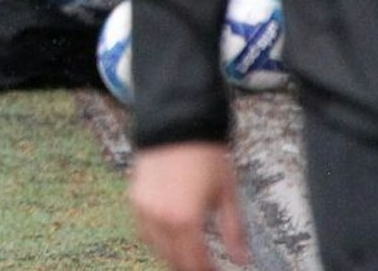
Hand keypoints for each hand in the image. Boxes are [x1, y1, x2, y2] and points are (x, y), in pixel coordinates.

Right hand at [129, 142, 248, 269]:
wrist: (177, 122)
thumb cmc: (206, 155)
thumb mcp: (227, 193)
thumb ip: (234, 231)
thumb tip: (243, 259)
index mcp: (186, 219)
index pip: (195, 263)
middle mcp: (162, 218)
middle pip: (174, 260)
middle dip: (190, 267)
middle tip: (204, 266)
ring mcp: (145, 209)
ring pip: (157, 248)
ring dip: (172, 256)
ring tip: (189, 256)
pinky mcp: (135, 198)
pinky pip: (144, 230)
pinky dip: (157, 239)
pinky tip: (171, 238)